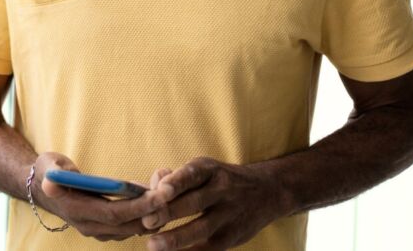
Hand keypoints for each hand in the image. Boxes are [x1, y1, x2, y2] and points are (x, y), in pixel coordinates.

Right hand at [32, 152, 169, 241]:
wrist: (43, 188)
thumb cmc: (49, 171)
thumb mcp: (48, 165)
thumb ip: (53, 174)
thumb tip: (50, 182)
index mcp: (76, 210)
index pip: (113, 214)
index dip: (138, 206)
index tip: (160, 195)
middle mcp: (88, 226)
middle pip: (128, 225)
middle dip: (153, 211)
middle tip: (174, 194)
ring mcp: (97, 230)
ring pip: (133, 228)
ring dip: (154, 214)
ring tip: (170, 191)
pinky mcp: (105, 229)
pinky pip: (131, 226)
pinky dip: (147, 214)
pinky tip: (157, 197)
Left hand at [138, 157, 292, 250]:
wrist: (266, 192)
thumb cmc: (220, 180)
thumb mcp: (204, 169)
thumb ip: (176, 177)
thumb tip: (154, 186)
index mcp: (210, 170)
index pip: (192, 174)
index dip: (176, 182)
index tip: (160, 191)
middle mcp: (222, 191)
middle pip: (193, 203)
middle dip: (168, 213)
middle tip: (146, 221)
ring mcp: (229, 215)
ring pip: (201, 228)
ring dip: (175, 238)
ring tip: (153, 245)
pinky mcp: (232, 237)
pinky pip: (209, 248)